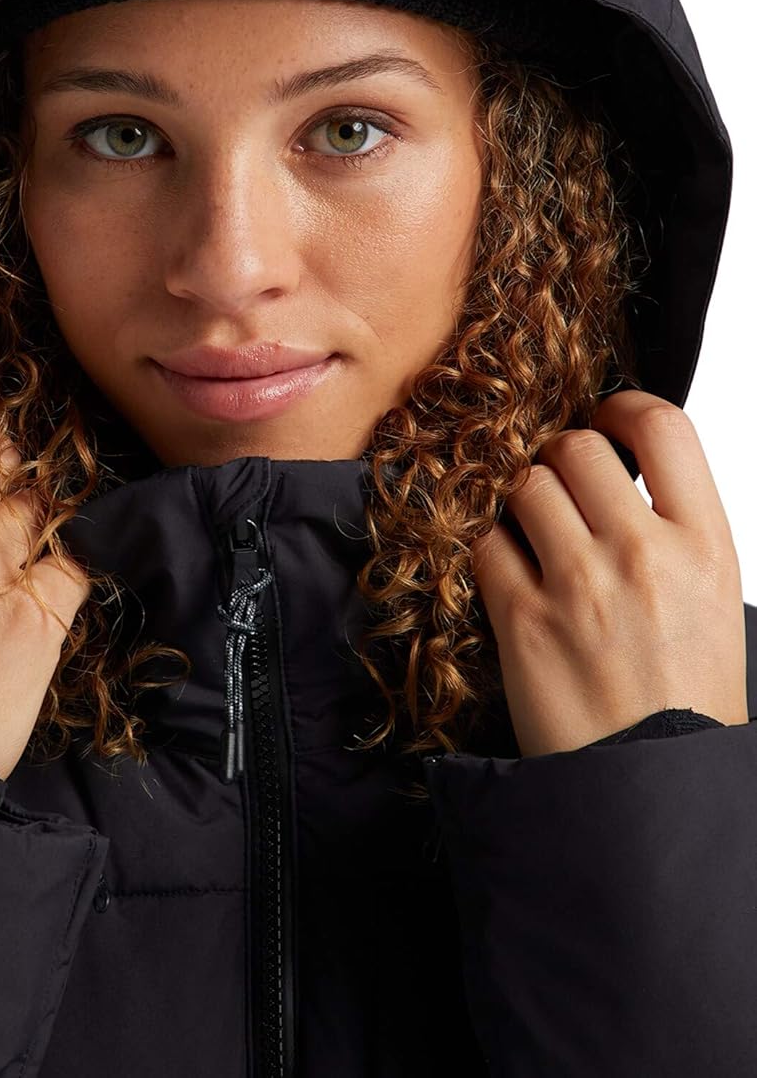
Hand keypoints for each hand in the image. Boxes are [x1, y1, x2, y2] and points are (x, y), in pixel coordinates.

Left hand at [469, 390, 748, 757]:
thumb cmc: (685, 700)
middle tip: (559, 490)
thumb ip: (668, 531)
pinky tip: (511, 575)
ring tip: (535, 538)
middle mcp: (644, 553)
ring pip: (524, 485)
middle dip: (560, 459)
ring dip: (521, 502)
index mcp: (706, 545)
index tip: (604, 418)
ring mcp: (579, 585)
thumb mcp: (711, 601)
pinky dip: (491, 550)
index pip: (662, 426)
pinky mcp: (522, 620)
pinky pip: (486, 543)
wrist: (653, 791)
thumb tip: (613, 475)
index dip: (622, 406)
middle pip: (576, 446)